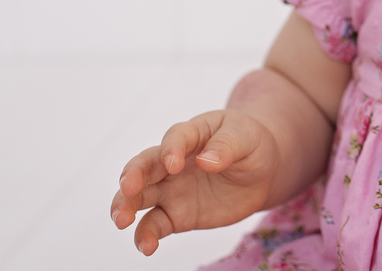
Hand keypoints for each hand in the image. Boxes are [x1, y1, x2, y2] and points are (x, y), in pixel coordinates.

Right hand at [110, 109, 279, 255]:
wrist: (260, 172)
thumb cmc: (249, 144)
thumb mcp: (246, 137)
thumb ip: (227, 146)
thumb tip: (206, 160)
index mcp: (192, 134)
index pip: (176, 137)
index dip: (172, 149)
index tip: (173, 164)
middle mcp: (172, 161)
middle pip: (145, 165)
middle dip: (132, 175)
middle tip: (127, 188)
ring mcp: (171, 189)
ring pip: (139, 197)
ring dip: (125, 206)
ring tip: (121, 221)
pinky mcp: (176, 215)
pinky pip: (155, 225)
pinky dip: (146, 235)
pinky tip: (146, 246)